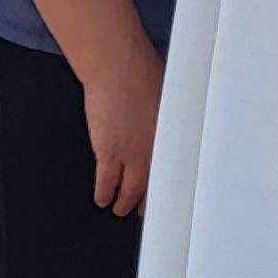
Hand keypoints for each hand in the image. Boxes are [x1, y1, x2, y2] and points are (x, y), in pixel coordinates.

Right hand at [81, 49, 162, 216]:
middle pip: (153, 186)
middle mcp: (154, 149)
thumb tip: (172, 121)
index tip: (169, 195)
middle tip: (144, 210)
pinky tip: (102, 198)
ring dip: (124, 203)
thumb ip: (170, 117)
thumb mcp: (170, 97)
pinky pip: (106, 182)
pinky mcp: (107, 152)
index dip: (171, 187)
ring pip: (129, 190)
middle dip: (147, 202)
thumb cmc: (144, 72)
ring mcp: (130, 153)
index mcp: (172, 136)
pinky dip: (104, 193)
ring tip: (121, 208)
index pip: (174, 172)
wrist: (118, 67)